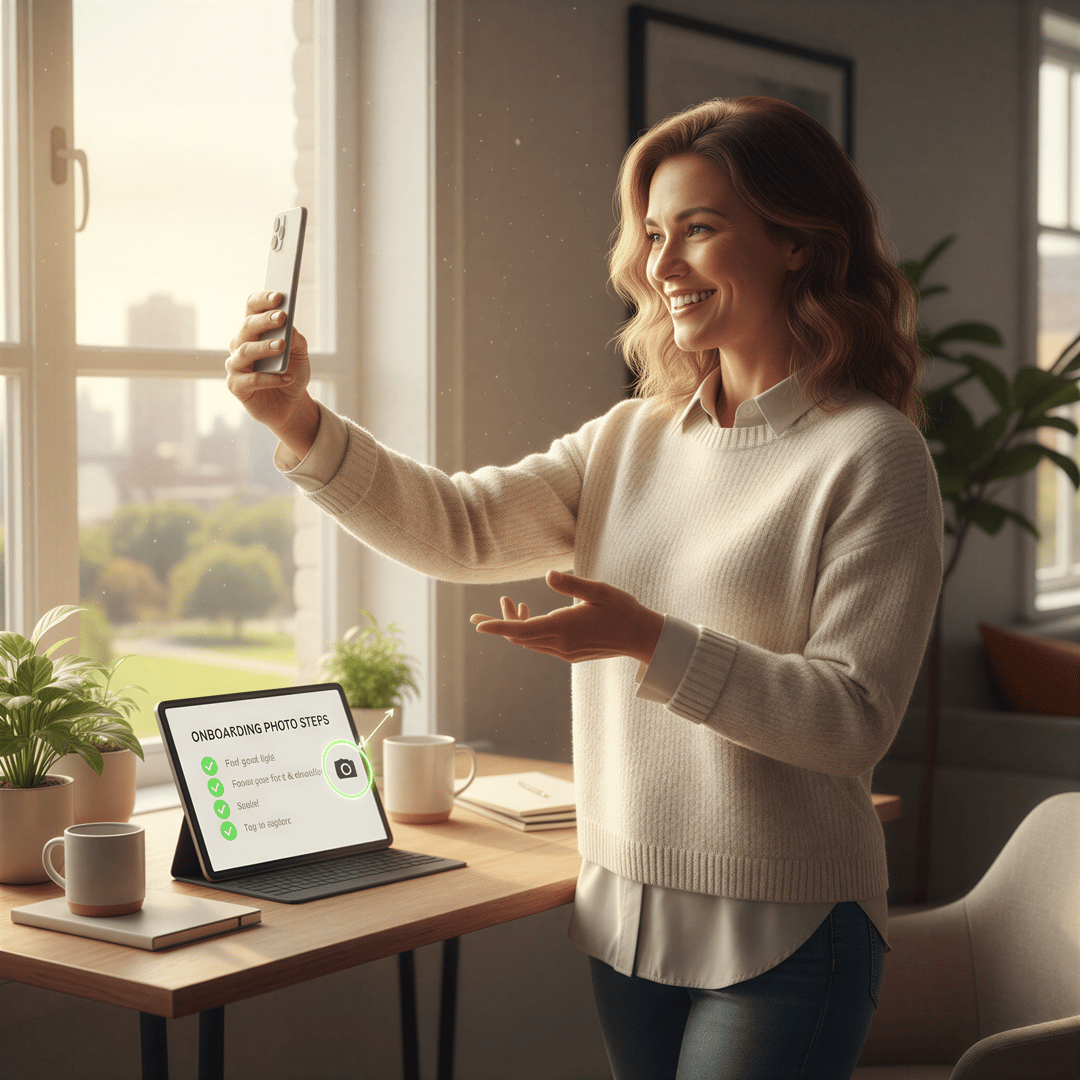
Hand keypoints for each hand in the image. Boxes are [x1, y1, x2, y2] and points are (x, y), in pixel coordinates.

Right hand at [225, 291, 319, 458]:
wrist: (291, 404)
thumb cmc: (292, 372)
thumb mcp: (300, 354)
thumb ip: (294, 339)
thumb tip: (287, 327)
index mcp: (254, 330)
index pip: (252, 308)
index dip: (262, 300)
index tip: (279, 296)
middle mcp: (240, 344)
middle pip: (247, 327)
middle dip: (264, 320)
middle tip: (282, 317)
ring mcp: (236, 365)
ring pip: (244, 351)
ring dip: (263, 347)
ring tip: (282, 346)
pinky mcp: (236, 386)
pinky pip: (250, 380)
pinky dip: (270, 379)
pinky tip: (288, 377)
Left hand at [470, 570, 663, 664]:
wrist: (641, 637)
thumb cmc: (622, 609)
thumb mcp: (599, 591)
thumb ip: (572, 584)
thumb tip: (548, 576)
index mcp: (565, 627)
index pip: (522, 630)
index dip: (497, 626)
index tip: (477, 625)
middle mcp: (561, 644)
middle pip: (520, 637)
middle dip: (502, 623)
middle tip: (492, 607)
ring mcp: (565, 652)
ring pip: (529, 642)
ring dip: (516, 626)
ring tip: (512, 603)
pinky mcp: (570, 654)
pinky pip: (540, 644)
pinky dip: (530, 631)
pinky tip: (533, 616)